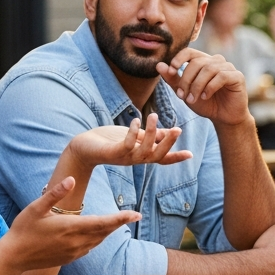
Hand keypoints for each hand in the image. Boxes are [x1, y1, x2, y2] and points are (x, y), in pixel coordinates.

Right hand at [0, 177, 138, 271]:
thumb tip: (71, 178)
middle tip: (134, 216)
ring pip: (99, 241)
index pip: (103, 222)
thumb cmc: (23, 229)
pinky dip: (98, 240)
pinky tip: (98, 234)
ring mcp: (73, 252)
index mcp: (70, 227)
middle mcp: (76, 242)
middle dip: (120, 223)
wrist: (12, 257)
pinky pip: (90, 248)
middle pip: (105, 232)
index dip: (121, 218)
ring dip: (109, 231)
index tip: (136, 214)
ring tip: (118, 222)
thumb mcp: (36, 207)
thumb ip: (56, 193)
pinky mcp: (69, 259)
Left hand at [71, 115, 191, 167]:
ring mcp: (125, 157)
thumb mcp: (133, 136)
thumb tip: (168, 132)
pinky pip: (126, 145)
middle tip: (178, 129)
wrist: (83, 147)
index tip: (191, 154)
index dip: (176, 157)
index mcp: (142, 154)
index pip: (163, 158)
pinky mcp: (113, 153)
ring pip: (144, 151)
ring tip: (154, 115)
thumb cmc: (109, 140)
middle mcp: (136, 159)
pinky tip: (135, 120)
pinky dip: (132, 133)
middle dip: (168, 144)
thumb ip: (150, 136)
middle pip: (157, 156)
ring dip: (151, 134)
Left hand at [157, 49, 251, 126]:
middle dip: (186, 80)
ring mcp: (228, 67)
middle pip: (197, 62)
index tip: (171, 71)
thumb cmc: (205, 103)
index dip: (178, 59)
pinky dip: (210, 87)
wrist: (223, 117)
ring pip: (208, 69)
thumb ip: (173, 79)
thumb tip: (158, 65)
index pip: (189, 52)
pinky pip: (222, 76)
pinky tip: (205, 96)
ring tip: (192, 99)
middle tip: (182, 96)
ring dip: (197, 86)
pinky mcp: (237, 76)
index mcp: (203, 61)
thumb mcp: (185, 92)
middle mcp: (216, 61)